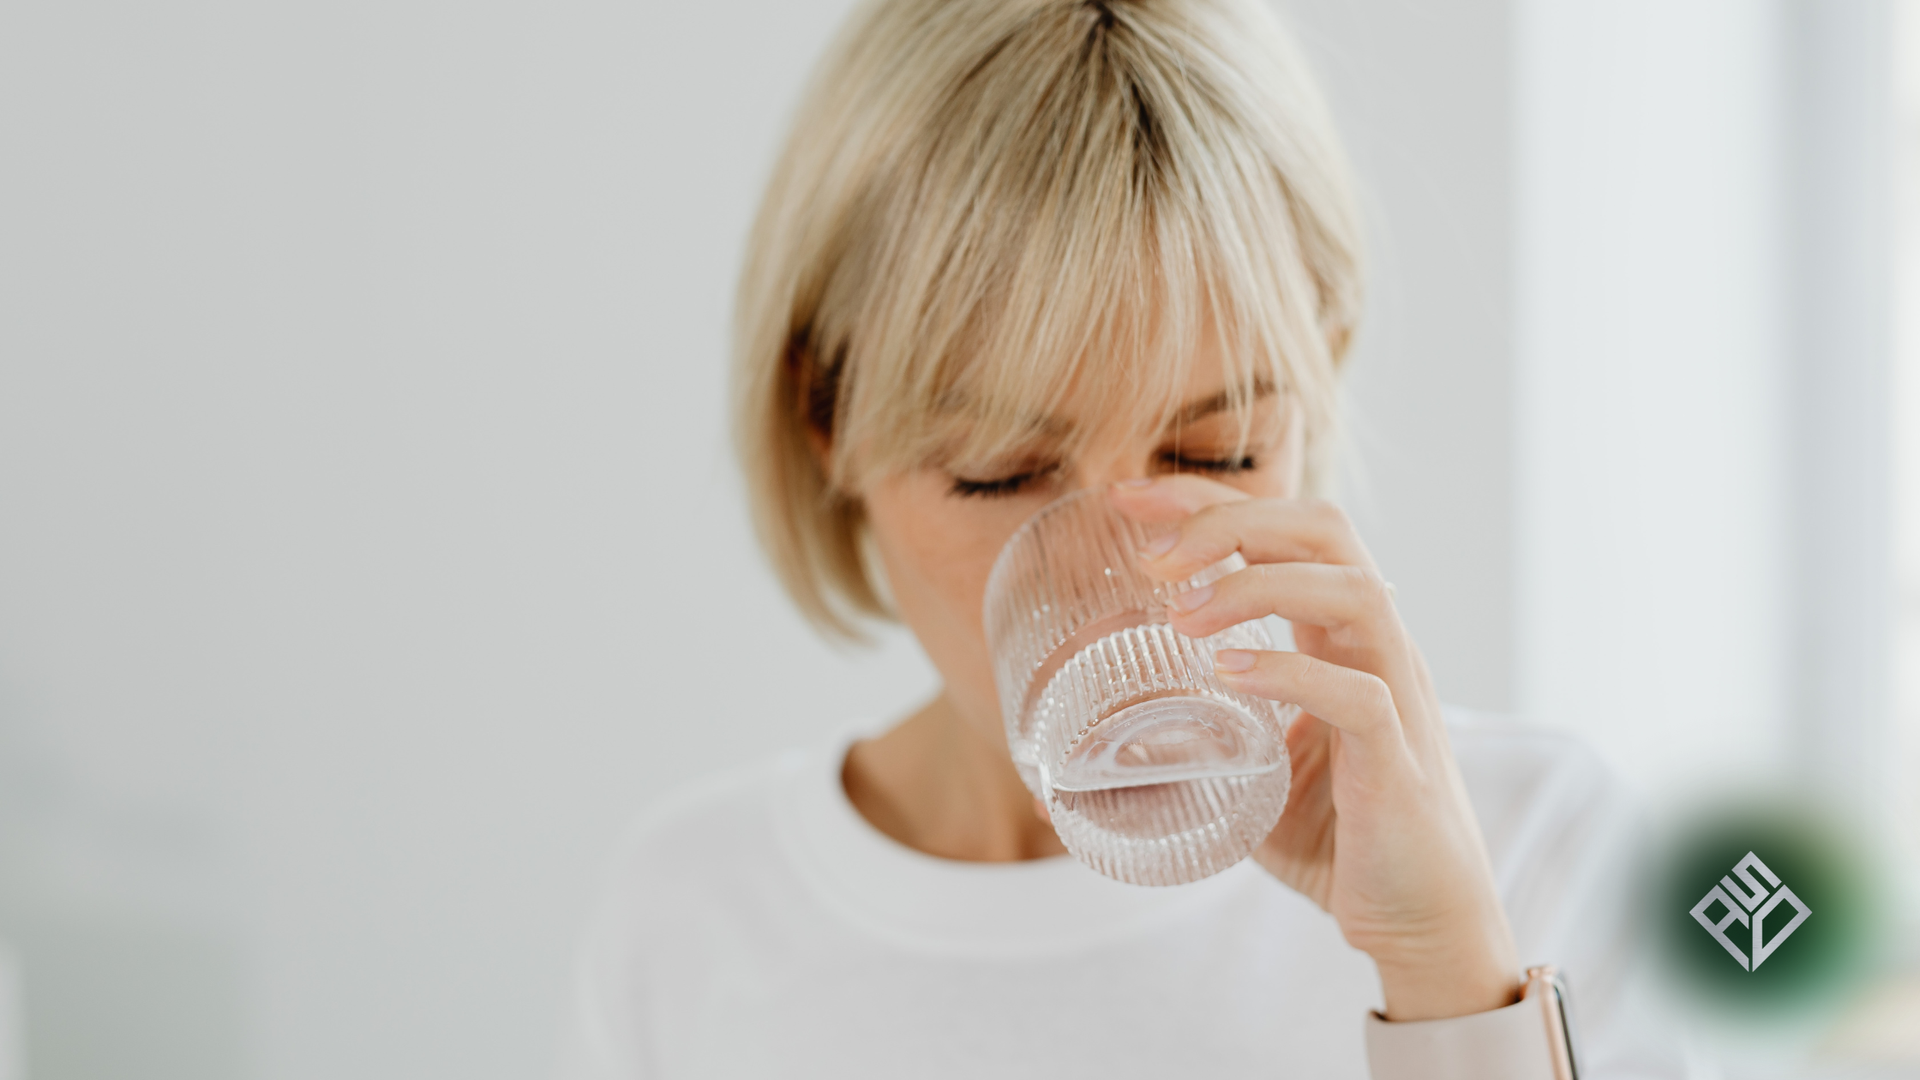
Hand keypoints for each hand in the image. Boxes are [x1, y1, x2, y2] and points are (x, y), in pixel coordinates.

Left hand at [1111, 476, 1520, 1021]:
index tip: (1128, 498)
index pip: (1284, 531)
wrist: (1423, 923)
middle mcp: (1377, 649)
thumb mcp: (1249, 776)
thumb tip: (1075, 764)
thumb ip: (1188, 750)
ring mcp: (1398, 699)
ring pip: (1352, 592)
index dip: (1208, 501)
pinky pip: (1359, 694)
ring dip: (1257, 587)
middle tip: (1153, 555)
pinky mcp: (1399, 764)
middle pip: (1325, 531)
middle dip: (1232, 520)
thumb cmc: (1340, 841)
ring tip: (1182, 615)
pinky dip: (1291, 672)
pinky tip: (1230, 675)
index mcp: (1343, 637)